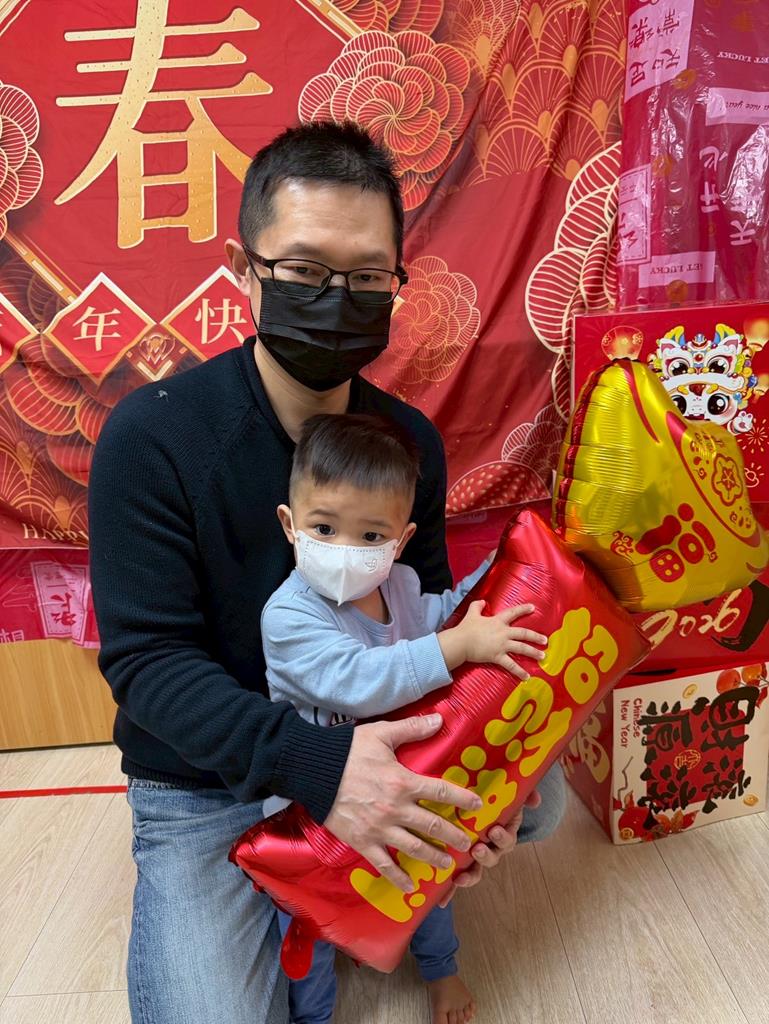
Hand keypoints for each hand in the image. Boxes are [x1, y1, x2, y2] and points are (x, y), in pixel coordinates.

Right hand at [324, 714, 483, 891]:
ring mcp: (379, 828)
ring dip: (433, 857)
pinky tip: (409, 887)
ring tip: (448, 864)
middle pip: (432, 825)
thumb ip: (411, 729)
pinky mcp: (362, 841)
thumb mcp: (381, 734)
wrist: (313, 770)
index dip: (462, 799)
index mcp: (403, 782)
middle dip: (453, 835)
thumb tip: (439, 719)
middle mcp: (395, 808)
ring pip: (413, 848)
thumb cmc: (348, 750)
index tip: (478, 806)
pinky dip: (398, 877)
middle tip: (469, 844)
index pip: (440, 792)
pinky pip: (383, 864)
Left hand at [438, 788, 541, 907]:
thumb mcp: (508, 790)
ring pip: (476, 870)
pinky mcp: (458, 858)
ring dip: (471, 875)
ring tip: (461, 875)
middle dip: (486, 856)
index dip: (502, 838)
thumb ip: (524, 792)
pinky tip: (443, 900)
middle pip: (492, 858)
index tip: (494, 831)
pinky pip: (456, 875)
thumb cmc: (492, 793)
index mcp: (502, 830)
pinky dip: (450, 889)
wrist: (475, 793)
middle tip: (477, 849)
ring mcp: (474, 853)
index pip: (507, 839)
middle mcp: (490, 845)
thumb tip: (536, 800)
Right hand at [455, 600, 546, 677]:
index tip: (533, 608)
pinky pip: (511, 665)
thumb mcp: (471, 613)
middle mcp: (503, 633)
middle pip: (523, 633)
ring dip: (533, 652)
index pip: (513, 613)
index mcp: (498, 621)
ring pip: (521, 648)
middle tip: (545, 640)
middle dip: (535, 637)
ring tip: (542, 656)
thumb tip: (483, 601)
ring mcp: (502, 645)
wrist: (461, 642)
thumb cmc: (466, 628)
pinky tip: (527, 677)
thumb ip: (478, 606)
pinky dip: (519, 671)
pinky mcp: (497, 656)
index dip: (523, 609)